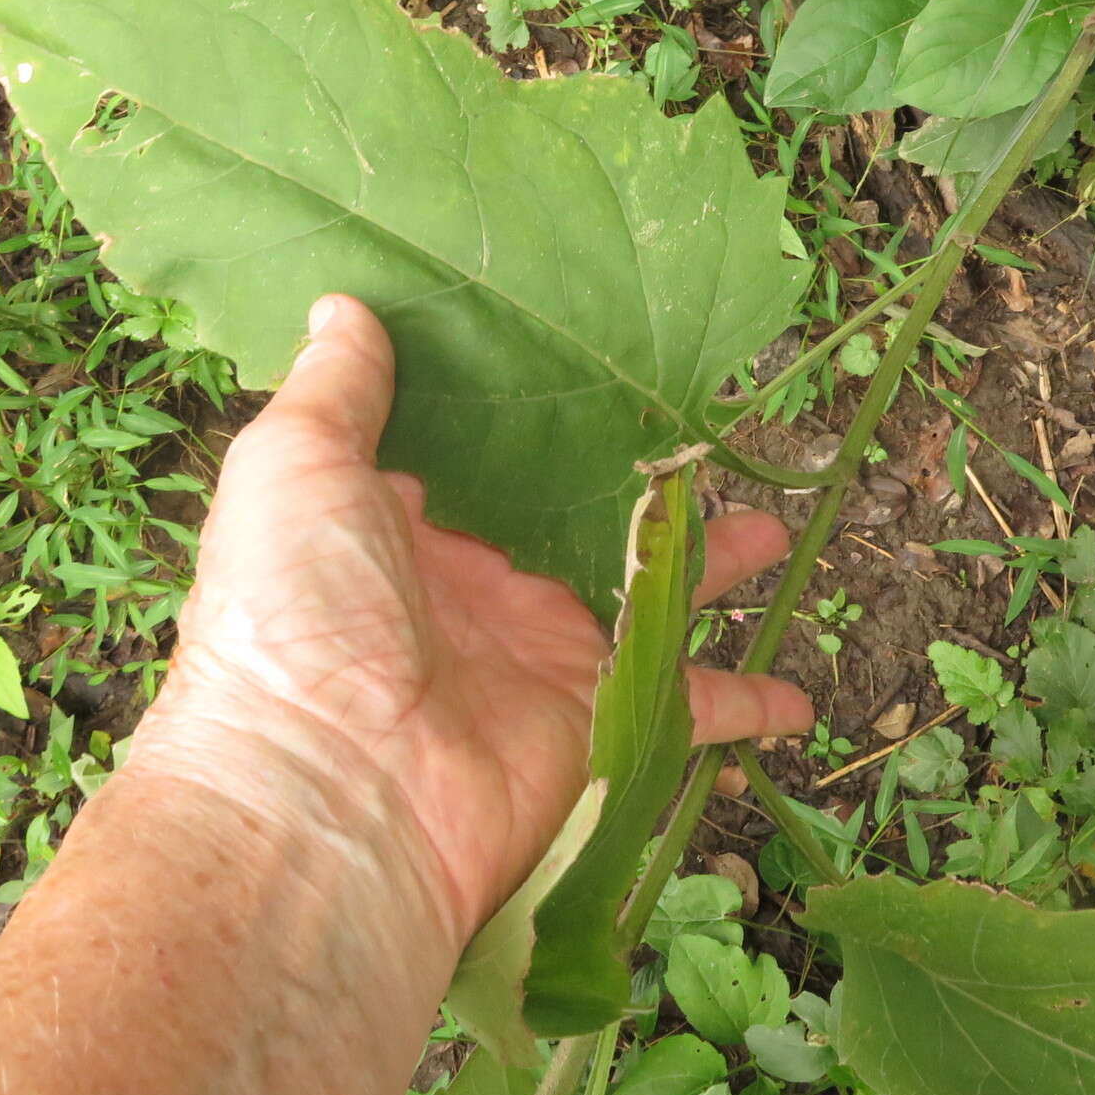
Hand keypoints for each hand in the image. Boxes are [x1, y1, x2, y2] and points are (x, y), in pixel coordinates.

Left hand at [151, 294, 811, 939]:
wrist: (331, 790)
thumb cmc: (294, 616)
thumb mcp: (295, 468)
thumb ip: (335, 389)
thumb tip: (341, 304)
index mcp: (405, 527)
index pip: (484, 458)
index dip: (536, 412)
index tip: (594, 354)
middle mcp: (480, 588)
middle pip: (585, 518)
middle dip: (644, 481)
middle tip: (704, 436)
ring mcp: (543, 654)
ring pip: (652, 593)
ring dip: (714, 567)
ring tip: (777, 532)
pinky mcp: (595, 717)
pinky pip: (690, 704)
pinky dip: (747, 701)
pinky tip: (800, 692)